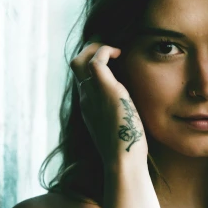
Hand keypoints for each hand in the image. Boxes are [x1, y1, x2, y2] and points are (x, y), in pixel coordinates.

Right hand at [70, 39, 147, 169]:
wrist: (123, 160)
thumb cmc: (126, 149)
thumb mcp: (118, 128)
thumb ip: (118, 114)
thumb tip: (131, 109)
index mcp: (88, 106)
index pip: (82, 78)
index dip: (94, 65)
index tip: (113, 64)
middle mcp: (86, 98)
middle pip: (75, 65)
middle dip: (90, 51)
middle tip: (111, 51)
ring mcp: (92, 94)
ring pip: (80, 60)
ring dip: (96, 48)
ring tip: (115, 51)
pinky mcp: (106, 90)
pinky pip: (96, 60)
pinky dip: (105, 51)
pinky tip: (120, 54)